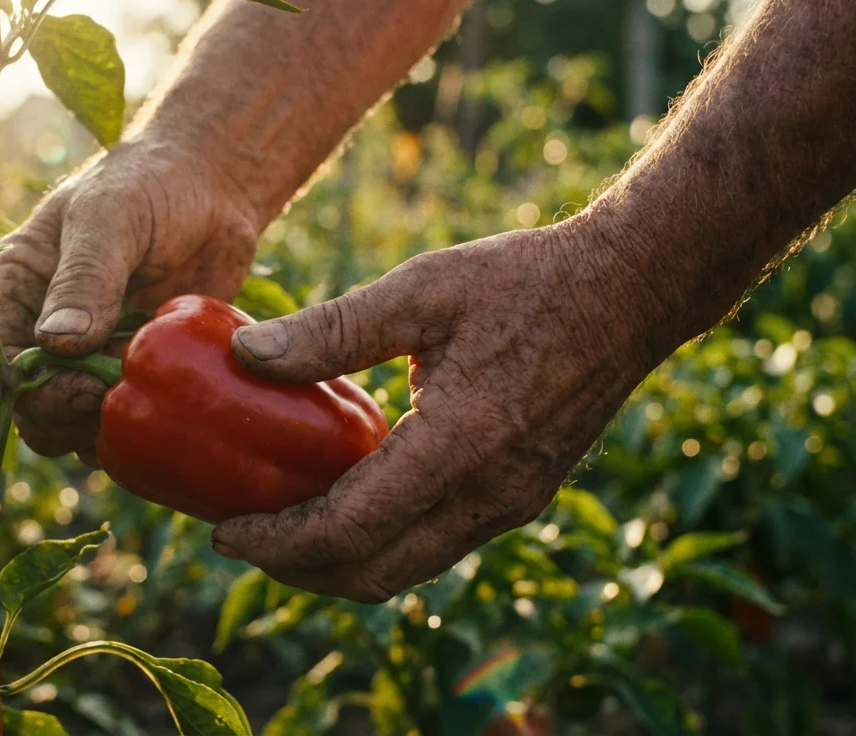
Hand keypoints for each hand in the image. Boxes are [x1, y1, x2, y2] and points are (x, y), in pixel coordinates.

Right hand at [0, 132, 263, 461]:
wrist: (212, 189)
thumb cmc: (151, 186)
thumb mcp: (112, 217)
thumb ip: (85, 277)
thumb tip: (56, 343)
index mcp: (13, 290)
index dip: (31, 391)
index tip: (87, 387)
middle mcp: (39, 331)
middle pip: (28, 409)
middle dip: (68, 417)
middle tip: (123, 397)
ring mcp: (86, 357)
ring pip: (71, 427)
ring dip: (105, 427)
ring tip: (151, 393)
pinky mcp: (130, 371)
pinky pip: (119, 421)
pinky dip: (140, 425)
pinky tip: (171, 402)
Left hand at [210, 219, 672, 601]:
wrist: (632, 292)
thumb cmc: (526, 281)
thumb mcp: (422, 289)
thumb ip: (331, 329)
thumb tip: (245, 353)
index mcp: (460, 446)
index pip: (348, 530)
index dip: (277, 542)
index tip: (223, 531)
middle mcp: (489, 495)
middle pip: (372, 574)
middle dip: (296, 570)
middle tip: (240, 538)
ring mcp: (512, 506)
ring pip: (406, 570)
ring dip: (337, 564)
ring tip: (281, 529)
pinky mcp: (522, 499)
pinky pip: (435, 546)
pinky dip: (379, 544)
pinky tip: (345, 503)